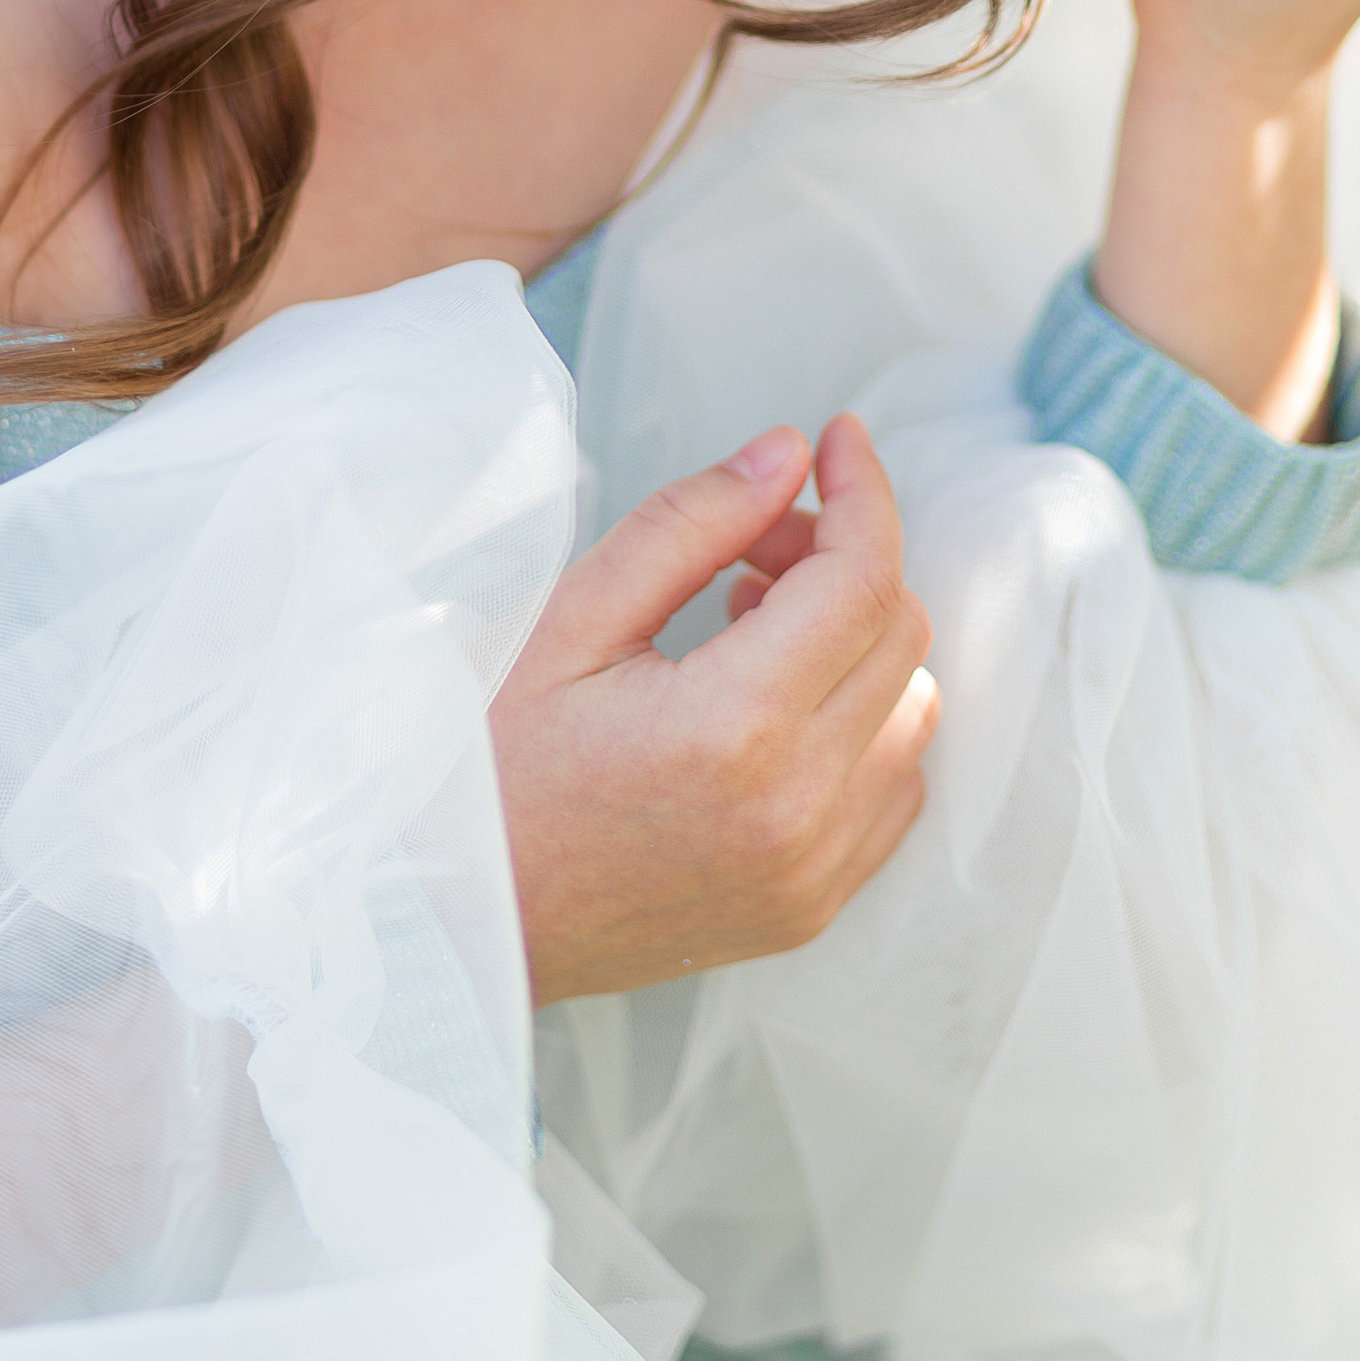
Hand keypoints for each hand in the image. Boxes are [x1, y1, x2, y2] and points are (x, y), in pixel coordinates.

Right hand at [491, 412, 938, 1004]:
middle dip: (842, 557)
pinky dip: (864, 723)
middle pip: (897, 634)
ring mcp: (811, 871)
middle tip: (754, 544)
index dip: (860, 491)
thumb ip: (691, 523)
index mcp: (734, 730)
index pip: (860, 578)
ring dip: (857, 641)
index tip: (835, 441)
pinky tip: (778, 702)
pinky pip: (893, 788)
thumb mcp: (570, 618)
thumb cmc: (487, 769)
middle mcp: (796, 809)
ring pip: (911, 708)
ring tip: (753, 624)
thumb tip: (787, 456)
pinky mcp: (809, 908)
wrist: (448, 919)